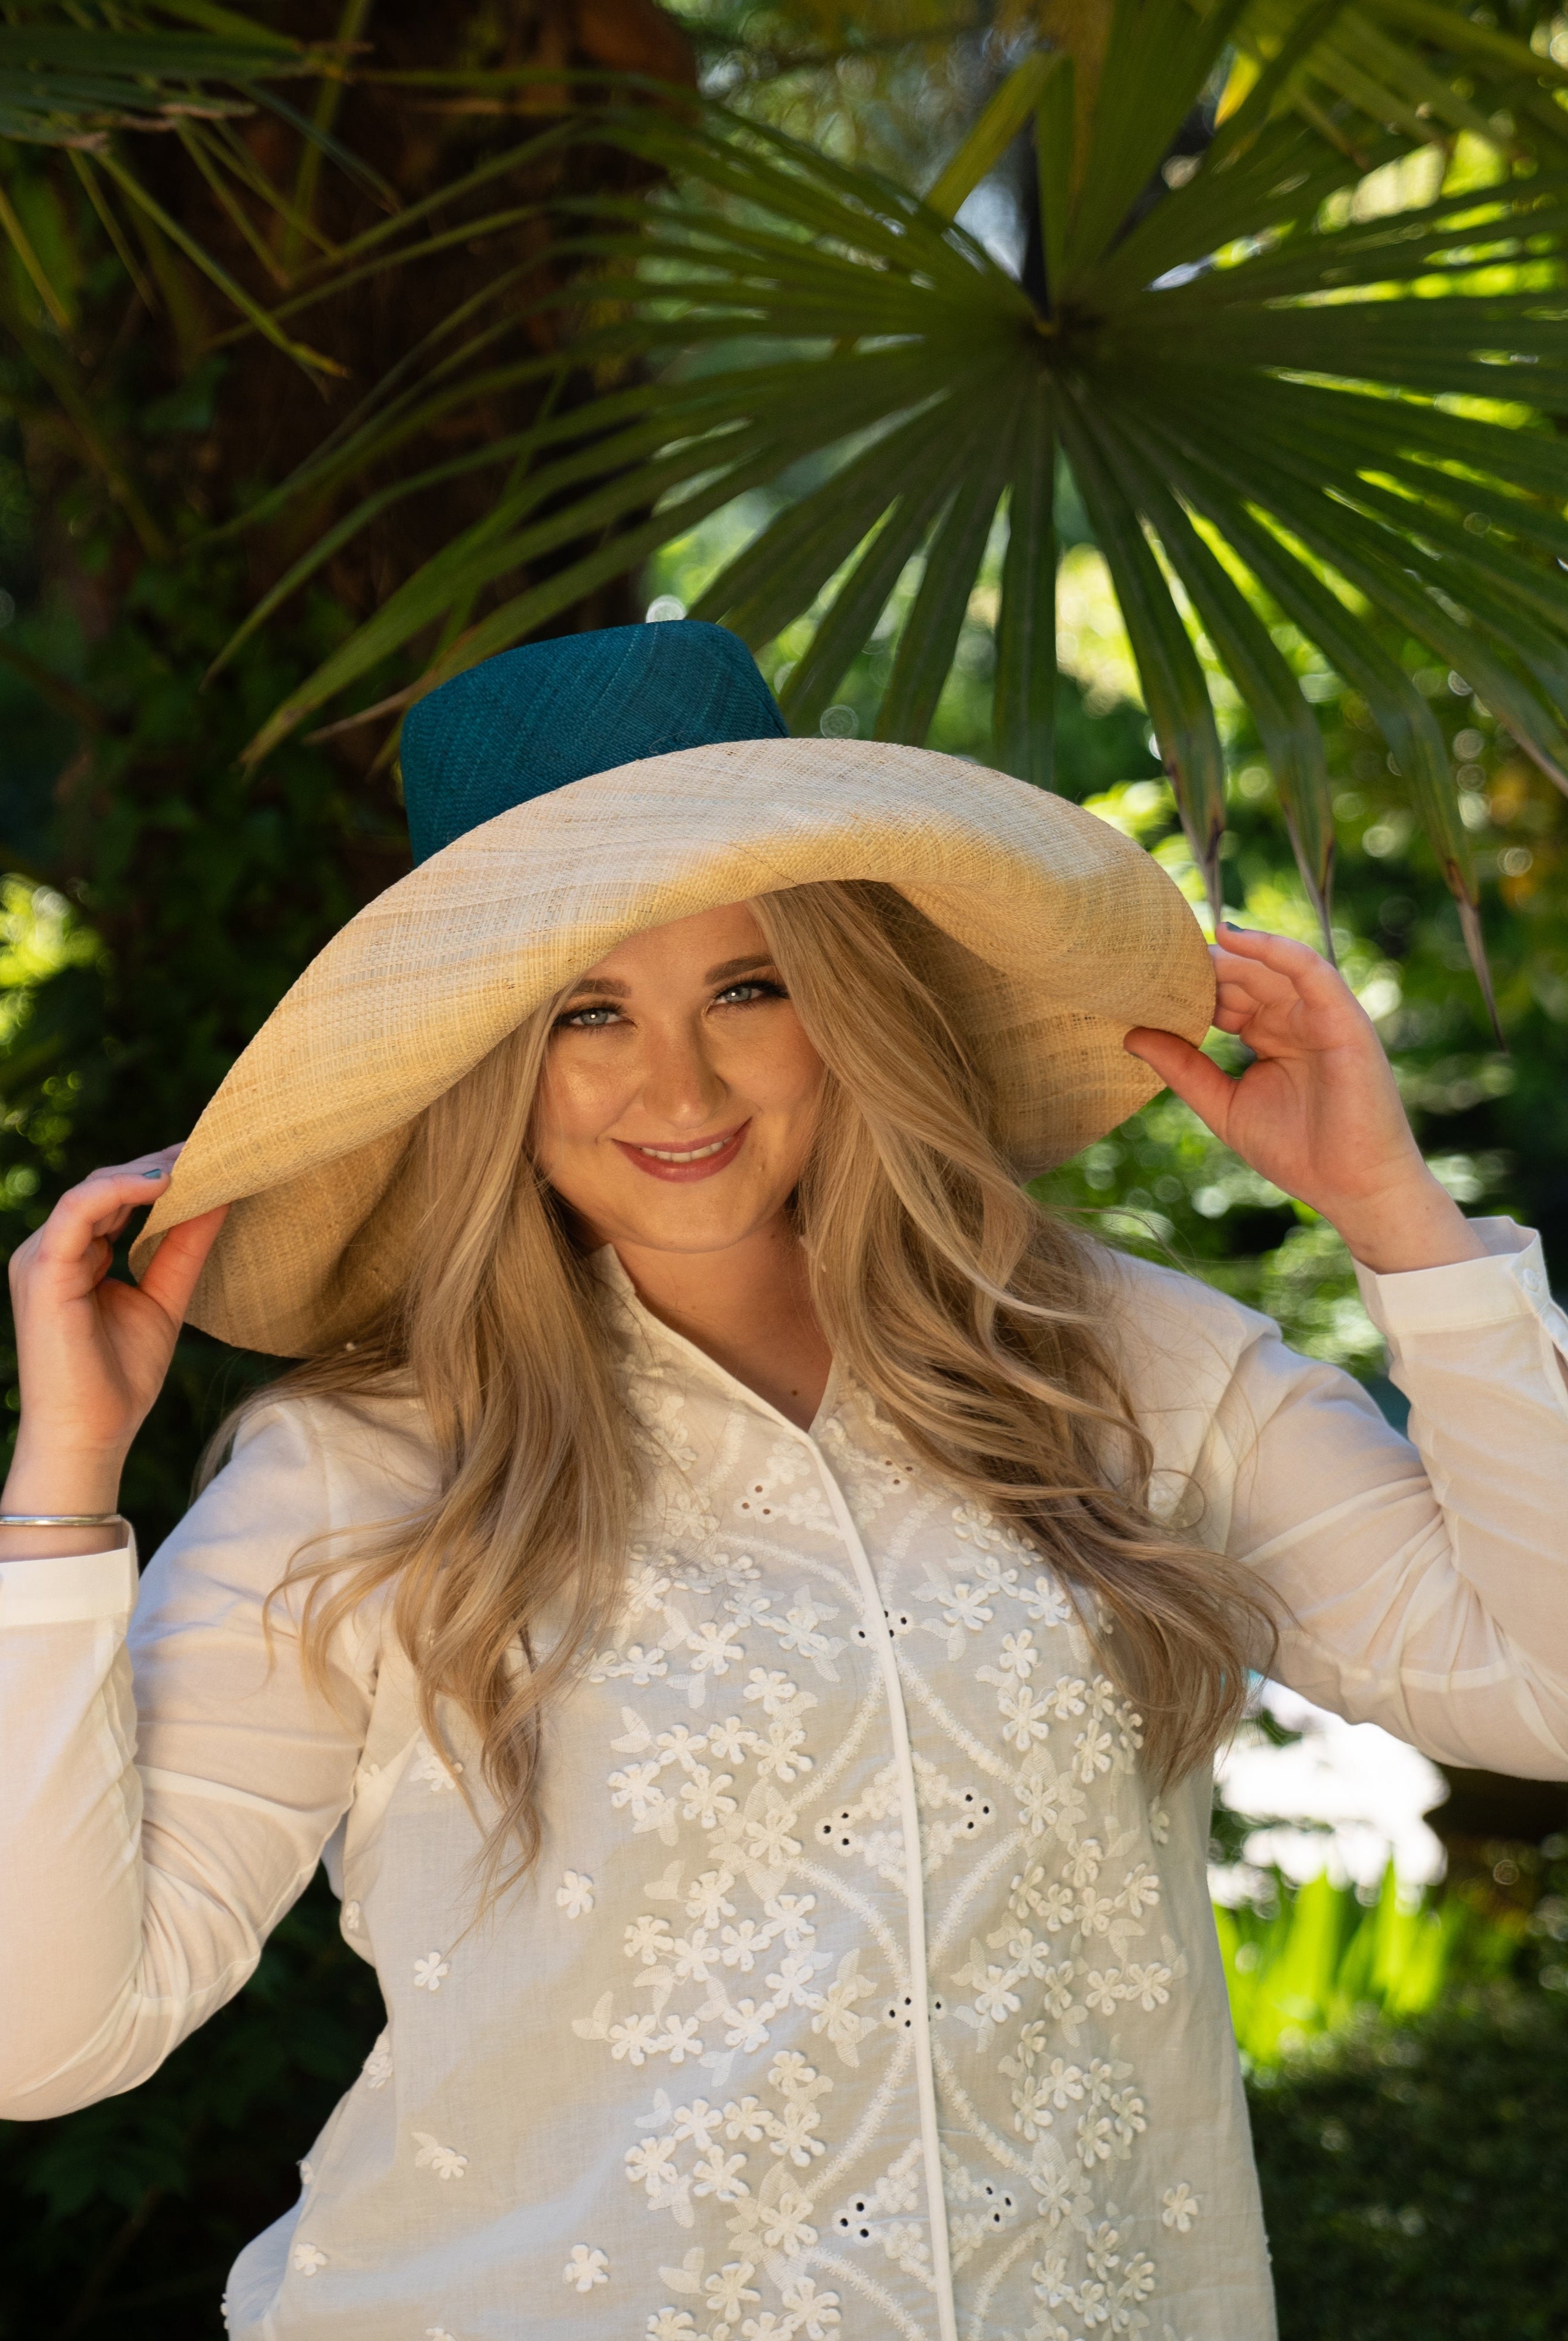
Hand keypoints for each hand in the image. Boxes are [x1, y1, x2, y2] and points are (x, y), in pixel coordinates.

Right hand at [3, 1147, 226, 1549]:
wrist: (89, 1436)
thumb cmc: (119, 1379)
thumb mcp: (164, 1298)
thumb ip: (184, 1248)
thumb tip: (222, 1196)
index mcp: (75, 1256)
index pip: (116, 1198)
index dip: (161, 1175)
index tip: (213, 1157)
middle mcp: (52, 1250)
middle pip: (104, 1186)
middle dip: (159, 1165)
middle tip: (215, 1148)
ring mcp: (40, 1258)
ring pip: (91, 1190)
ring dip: (144, 1172)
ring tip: (197, 1160)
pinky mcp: (41, 1270)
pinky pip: (76, 1212)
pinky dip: (118, 1190)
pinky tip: (162, 1182)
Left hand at [1123, 924, 1486, 1276]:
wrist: (1354, 1189)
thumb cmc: (1297, 1152)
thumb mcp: (1224, 1105)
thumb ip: (1183, 1069)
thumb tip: (1130, 1035)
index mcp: (1269, 1035)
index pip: (1226, 995)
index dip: (1188, 987)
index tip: (1142, 981)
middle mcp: (1294, 1019)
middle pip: (1244, 975)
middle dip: (1201, 968)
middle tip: (1153, 959)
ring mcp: (1321, 1016)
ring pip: (1271, 966)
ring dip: (1228, 954)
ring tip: (1182, 947)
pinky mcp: (1345, 1019)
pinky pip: (1310, 970)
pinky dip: (1274, 948)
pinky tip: (1232, 937)